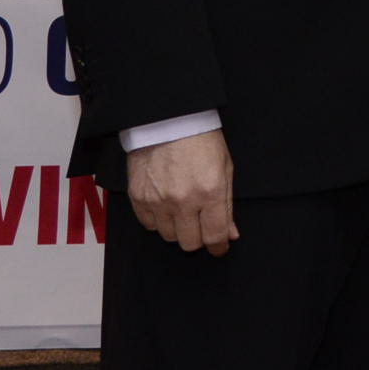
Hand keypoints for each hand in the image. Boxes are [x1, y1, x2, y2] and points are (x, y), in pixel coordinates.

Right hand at [126, 128, 237, 254]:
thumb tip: (231, 234)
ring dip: (178, 229)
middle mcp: (183, 201)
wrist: (168, 121)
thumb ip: (228, 205)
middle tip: (201, 226)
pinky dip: (158, 221)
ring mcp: (158, 201)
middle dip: (199, 239)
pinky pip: (148, 225)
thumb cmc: (202, 141)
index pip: (215, 235)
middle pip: (190, 243)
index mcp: (210, 192)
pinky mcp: (138, 198)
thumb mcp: (225, 169)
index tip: (220, 248)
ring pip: (168, 236)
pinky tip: (165, 206)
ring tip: (183, 211)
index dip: (219, 246)